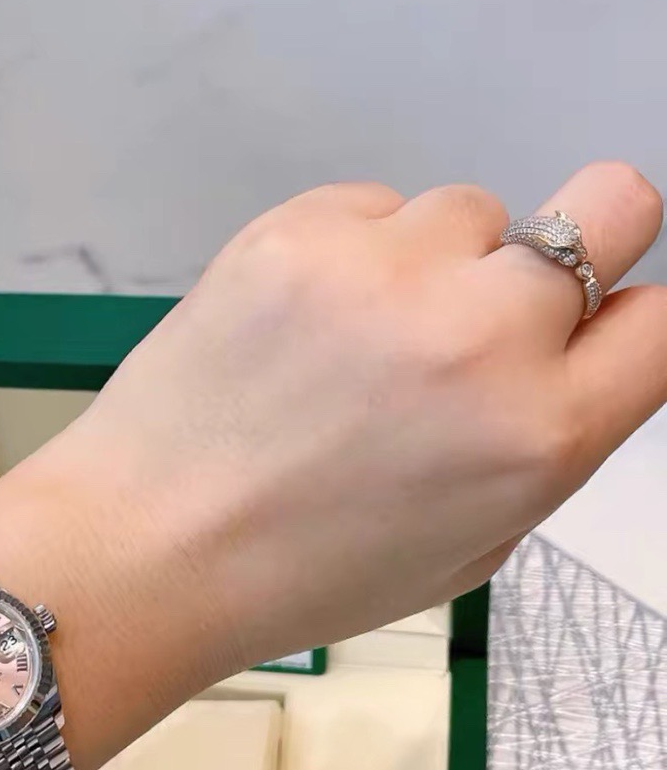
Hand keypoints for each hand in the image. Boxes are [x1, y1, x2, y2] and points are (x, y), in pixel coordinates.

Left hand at [59, 162, 665, 666]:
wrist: (154, 539)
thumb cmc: (309, 566)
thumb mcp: (472, 542)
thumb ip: (546, 436)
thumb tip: (580, 343)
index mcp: (539, 432)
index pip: (666, 319)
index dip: (630, 321)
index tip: (590, 329)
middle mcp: (478, 332)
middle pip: (611, 202)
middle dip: (572, 246)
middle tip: (488, 298)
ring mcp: (381, 268)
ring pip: (469, 208)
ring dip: (439, 259)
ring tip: (358, 328)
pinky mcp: (296, 228)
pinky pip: (371, 203)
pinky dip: (354, 247)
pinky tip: (301, 311)